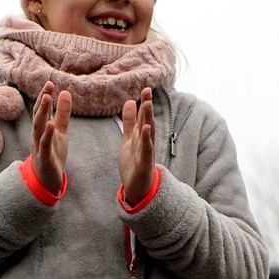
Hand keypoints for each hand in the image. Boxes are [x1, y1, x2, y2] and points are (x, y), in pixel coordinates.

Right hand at [32, 81, 71, 193]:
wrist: (47, 179)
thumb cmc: (53, 152)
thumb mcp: (61, 131)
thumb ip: (63, 113)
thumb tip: (66, 92)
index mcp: (42, 127)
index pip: (42, 109)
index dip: (44, 95)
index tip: (50, 82)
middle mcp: (38, 134)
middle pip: (38, 115)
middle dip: (42, 100)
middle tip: (48, 86)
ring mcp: (39, 145)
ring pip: (38, 127)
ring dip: (42, 113)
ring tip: (47, 99)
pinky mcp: (44, 157)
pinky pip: (44, 144)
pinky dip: (47, 134)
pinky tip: (51, 124)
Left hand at [120, 87, 155, 204]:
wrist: (138, 189)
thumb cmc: (134, 163)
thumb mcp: (130, 139)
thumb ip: (130, 122)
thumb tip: (129, 101)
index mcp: (141, 137)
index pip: (143, 117)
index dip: (144, 103)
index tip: (146, 88)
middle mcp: (146, 143)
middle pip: (147, 122)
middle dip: (147, 107)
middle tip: (148, 90)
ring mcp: (146, 153)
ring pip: (148, 134)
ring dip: (148, 119)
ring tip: (147, 104)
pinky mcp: (144, 164)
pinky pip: (146, 150)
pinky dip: (146, 139)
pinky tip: (145, 129)